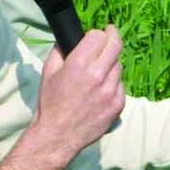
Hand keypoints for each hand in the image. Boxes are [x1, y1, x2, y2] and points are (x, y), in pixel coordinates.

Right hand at [31, 26, 125, 163]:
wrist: (58, 135)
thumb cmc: (51, 104)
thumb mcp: (48, 72)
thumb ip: (60, 51)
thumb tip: (70, 38)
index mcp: (79, 64)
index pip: (99, 36)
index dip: (97, 34)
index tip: (97, 36)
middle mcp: (98, 75)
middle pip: (115, 45)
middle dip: (112, 36)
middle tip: (110, 34)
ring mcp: (111, 91)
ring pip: (118, 66)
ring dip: (110, 64)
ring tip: (98, 73)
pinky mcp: (118, 104)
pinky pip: (120, 86)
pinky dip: (113, 85)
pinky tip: (101, 91)